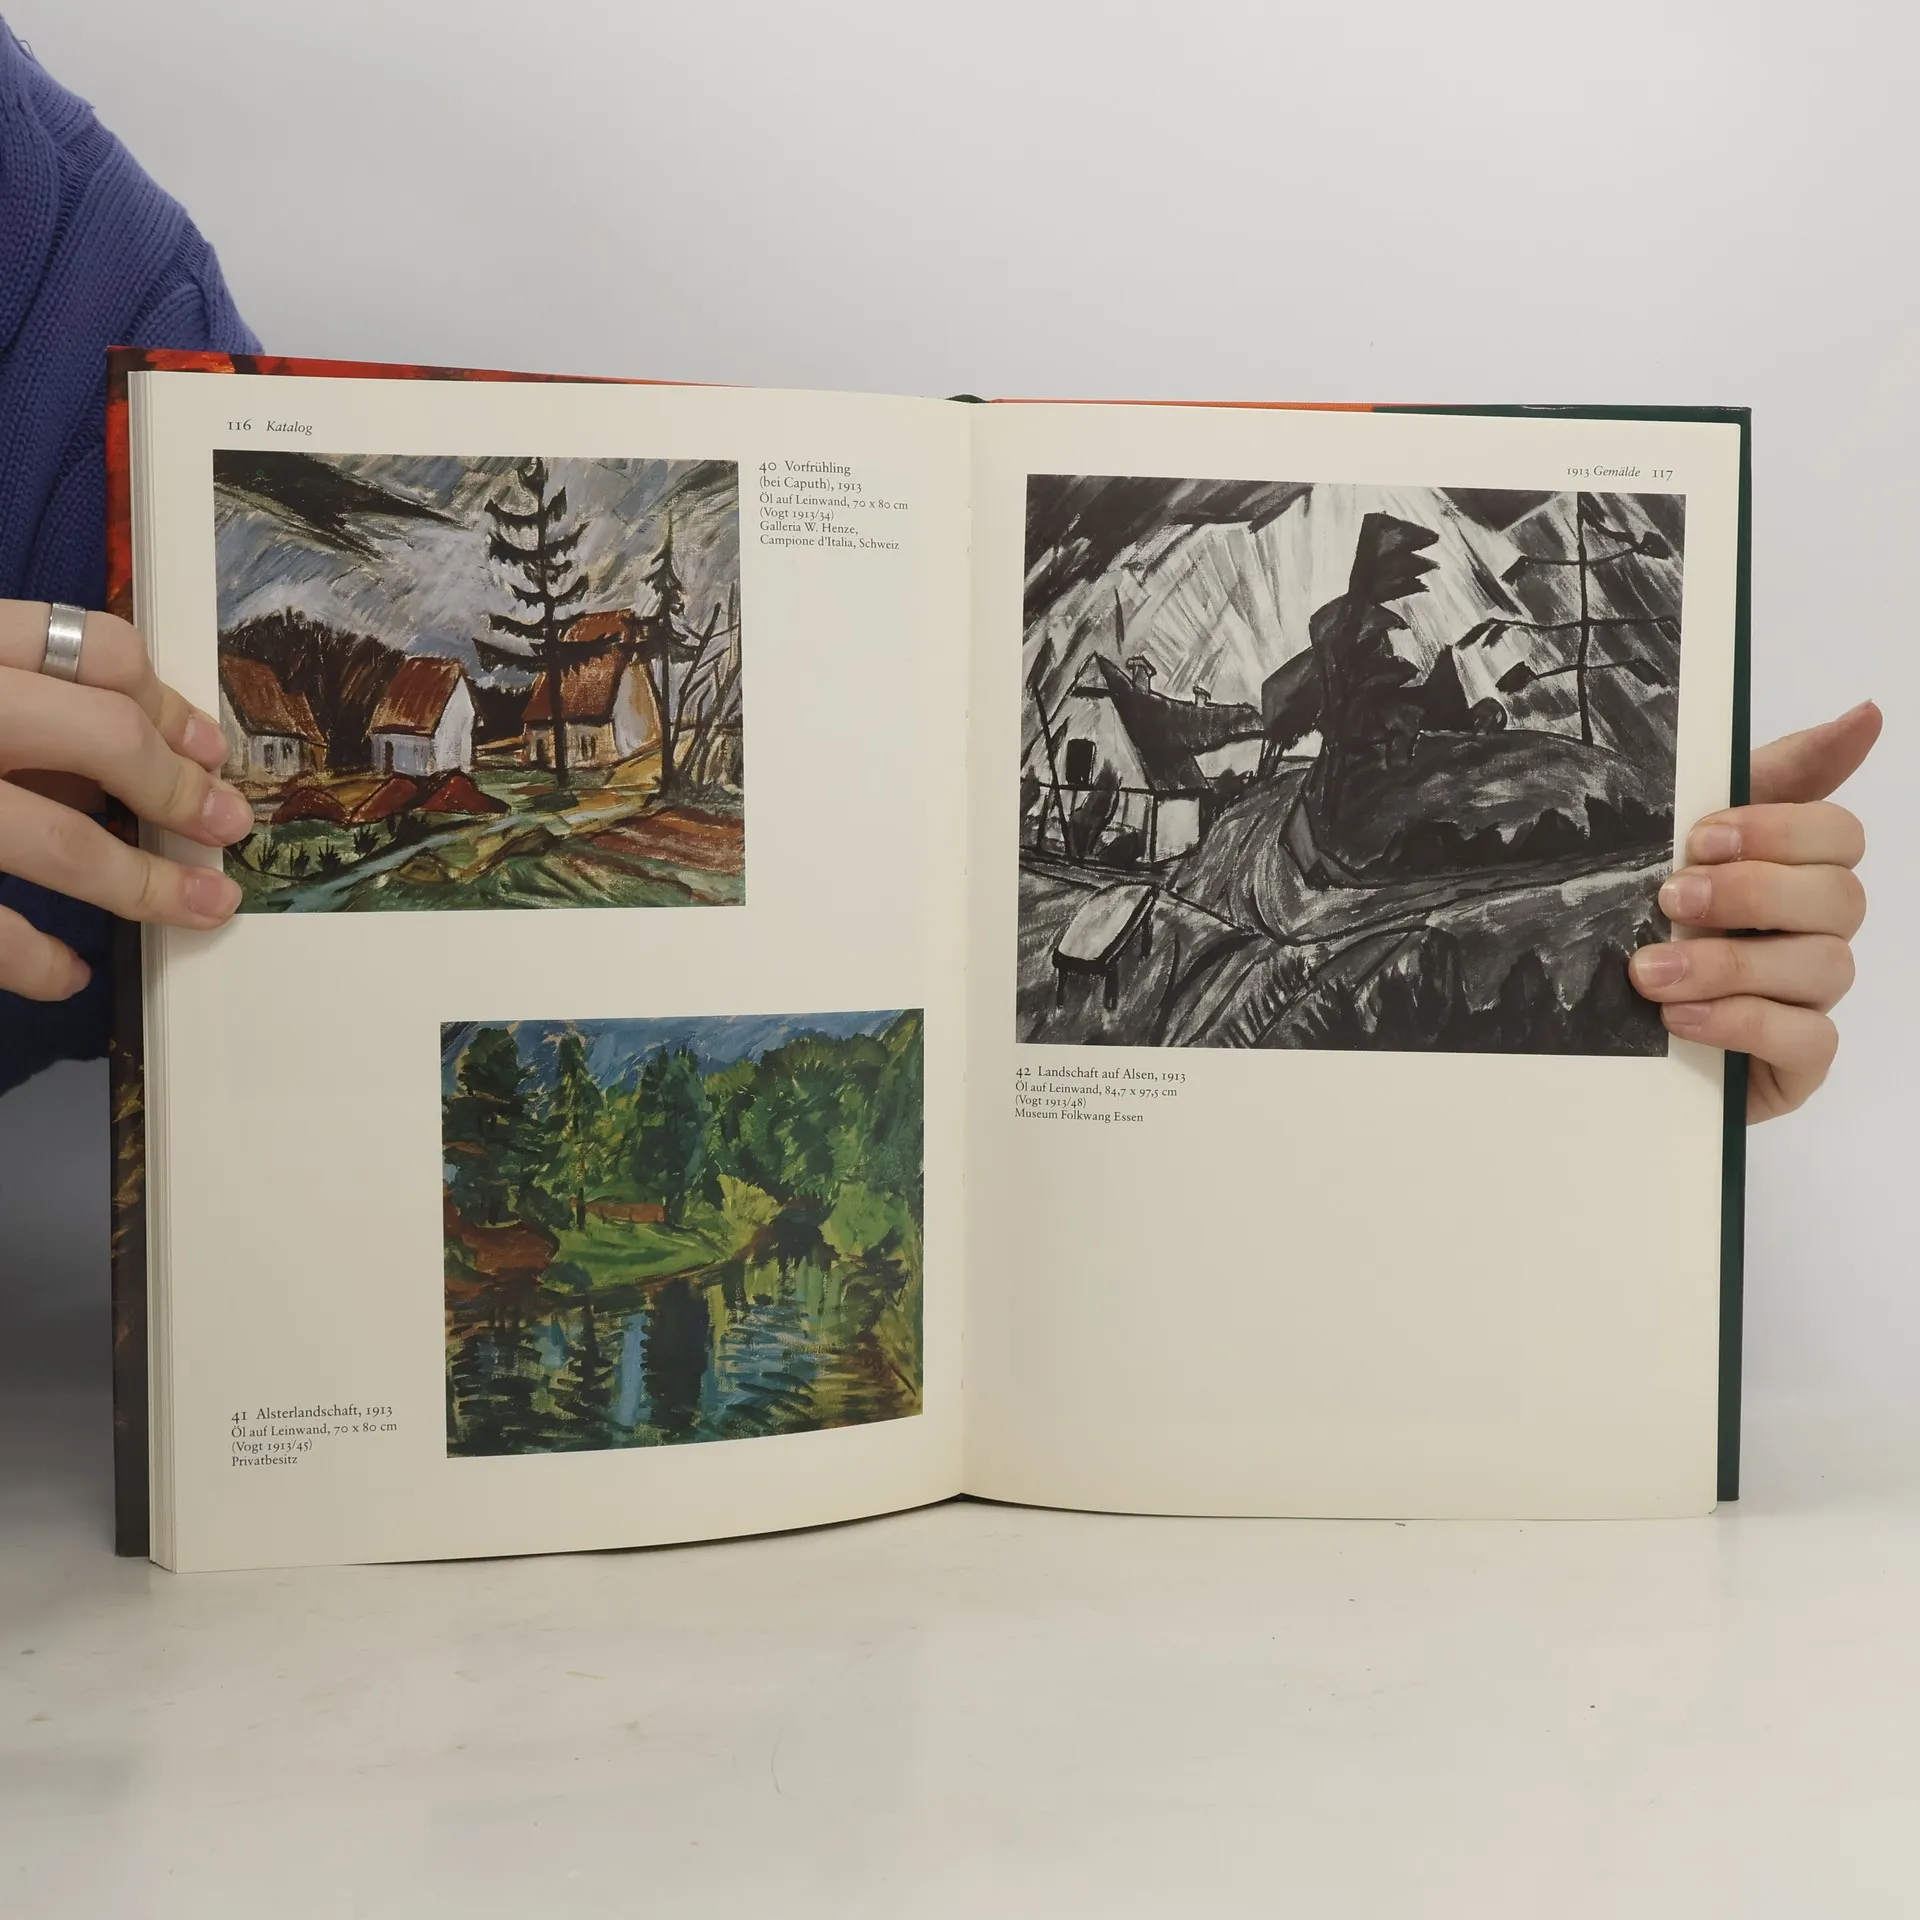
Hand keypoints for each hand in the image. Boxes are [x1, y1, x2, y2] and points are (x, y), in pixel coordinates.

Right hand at [1, 600, 249, 1000]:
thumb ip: (35, 709)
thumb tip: (153, 756)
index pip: (91, 647)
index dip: (166, 701)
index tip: (209, 748)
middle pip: (97, 734)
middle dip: (179, 788)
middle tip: (230, 826)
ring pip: (58, 840)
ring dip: (144, 885)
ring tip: (203, 909)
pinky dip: (35, 960)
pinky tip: (70, 973)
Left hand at [1630, 702, 1880, 1122]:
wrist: (1599, 1032)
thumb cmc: (1650, 921)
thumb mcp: (1682, 837)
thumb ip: (1770, 774)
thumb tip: (1867, 713)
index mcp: (1794, 870)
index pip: (1838, 832)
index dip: (1779, 829)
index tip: (1702, 836)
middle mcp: (1816, 931)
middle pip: (1839, 896)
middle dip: (1750, 893)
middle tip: (1671, 899)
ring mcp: (1812, 997)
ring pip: (1823, 967)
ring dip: (1729, 964)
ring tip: (1650, 973)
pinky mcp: (1798, 1062)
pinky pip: (1807, 1039)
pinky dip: (1741, 1023)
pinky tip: (1680, 1019)